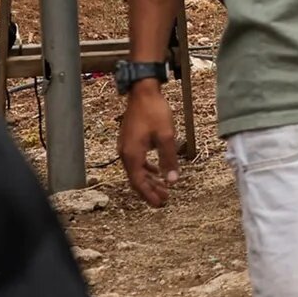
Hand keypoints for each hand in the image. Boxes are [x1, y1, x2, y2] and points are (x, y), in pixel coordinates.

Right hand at [119, 83, 179, 205]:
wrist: (143, 92)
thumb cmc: (155, 112)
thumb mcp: (167, 136)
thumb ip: (169, 160)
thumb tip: (172, 181)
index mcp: (132, 154)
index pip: (138, 181)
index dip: (149, 194)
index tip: (160, 204)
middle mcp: (125, 153)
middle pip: (136, 179)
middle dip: (150, 191)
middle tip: (164, 201)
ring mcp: (126, 147)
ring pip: (137, 170)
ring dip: (149, 181)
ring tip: (163, 189)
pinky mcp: (130, 141)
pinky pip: (137, 161)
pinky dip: (147, 169)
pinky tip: (157, 172)